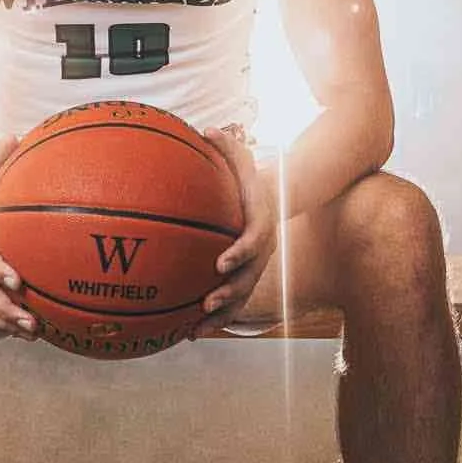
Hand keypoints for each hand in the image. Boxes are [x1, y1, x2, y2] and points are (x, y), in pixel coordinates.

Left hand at [192, 126, 279, 337]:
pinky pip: (231, 305)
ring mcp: (255, 268)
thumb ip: (227, 146)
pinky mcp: (245, 280)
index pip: (254, 241)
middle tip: (207, 301)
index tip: (220, 262)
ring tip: (196, 328)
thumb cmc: (249, 179)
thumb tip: (207, 129)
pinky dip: (214, 320)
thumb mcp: (242, 159)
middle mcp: (262, 251)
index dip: (240, 253)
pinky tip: (189, 333)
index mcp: (261, 224)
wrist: (272, 202)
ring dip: (220, 315)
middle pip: (249, 278)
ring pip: (240, 298)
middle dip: (228, 293)